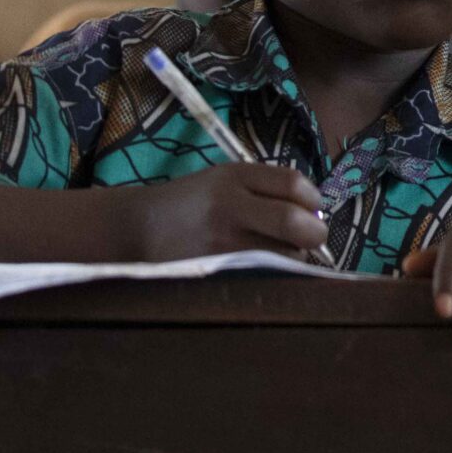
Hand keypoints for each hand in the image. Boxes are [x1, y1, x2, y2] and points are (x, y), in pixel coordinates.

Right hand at [122, 164, 328, 261]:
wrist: (136, 227)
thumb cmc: (192, 202)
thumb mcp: (226, 179)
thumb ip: (268, 188)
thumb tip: (315, 211)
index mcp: (234, 177)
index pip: (292, 184)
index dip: (313, 198)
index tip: (313, 208)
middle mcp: (227, 207)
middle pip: (293, 222)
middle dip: (314, 232)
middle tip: (313, 236)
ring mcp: (220, 243)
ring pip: (283, 255)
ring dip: (294, 255)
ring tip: (281, 251)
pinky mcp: (213, 273)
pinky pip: (262, 275)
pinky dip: (275, 272)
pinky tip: (267, 267)